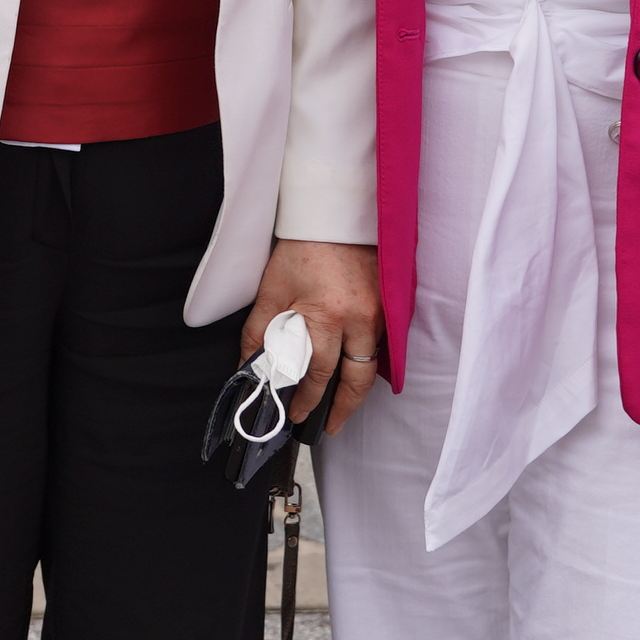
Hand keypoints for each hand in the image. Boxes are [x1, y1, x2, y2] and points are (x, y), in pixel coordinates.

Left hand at [243, 238, 380, 435]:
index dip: (306, 397)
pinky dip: (369, 363)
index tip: (296, 413)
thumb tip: (248, 365)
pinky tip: (356, 374)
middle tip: (327, 426)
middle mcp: (360, 317)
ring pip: (373, 364)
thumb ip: (260, 331)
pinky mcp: (390, 304)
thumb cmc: (302, 248)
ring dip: (357, 390)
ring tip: (341, 409)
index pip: (317, 372)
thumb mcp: (272, 290)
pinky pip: (383, 344)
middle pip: (355, 378)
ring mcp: (381, 311)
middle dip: (340, 408)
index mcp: (327, 314)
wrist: (335, 213)